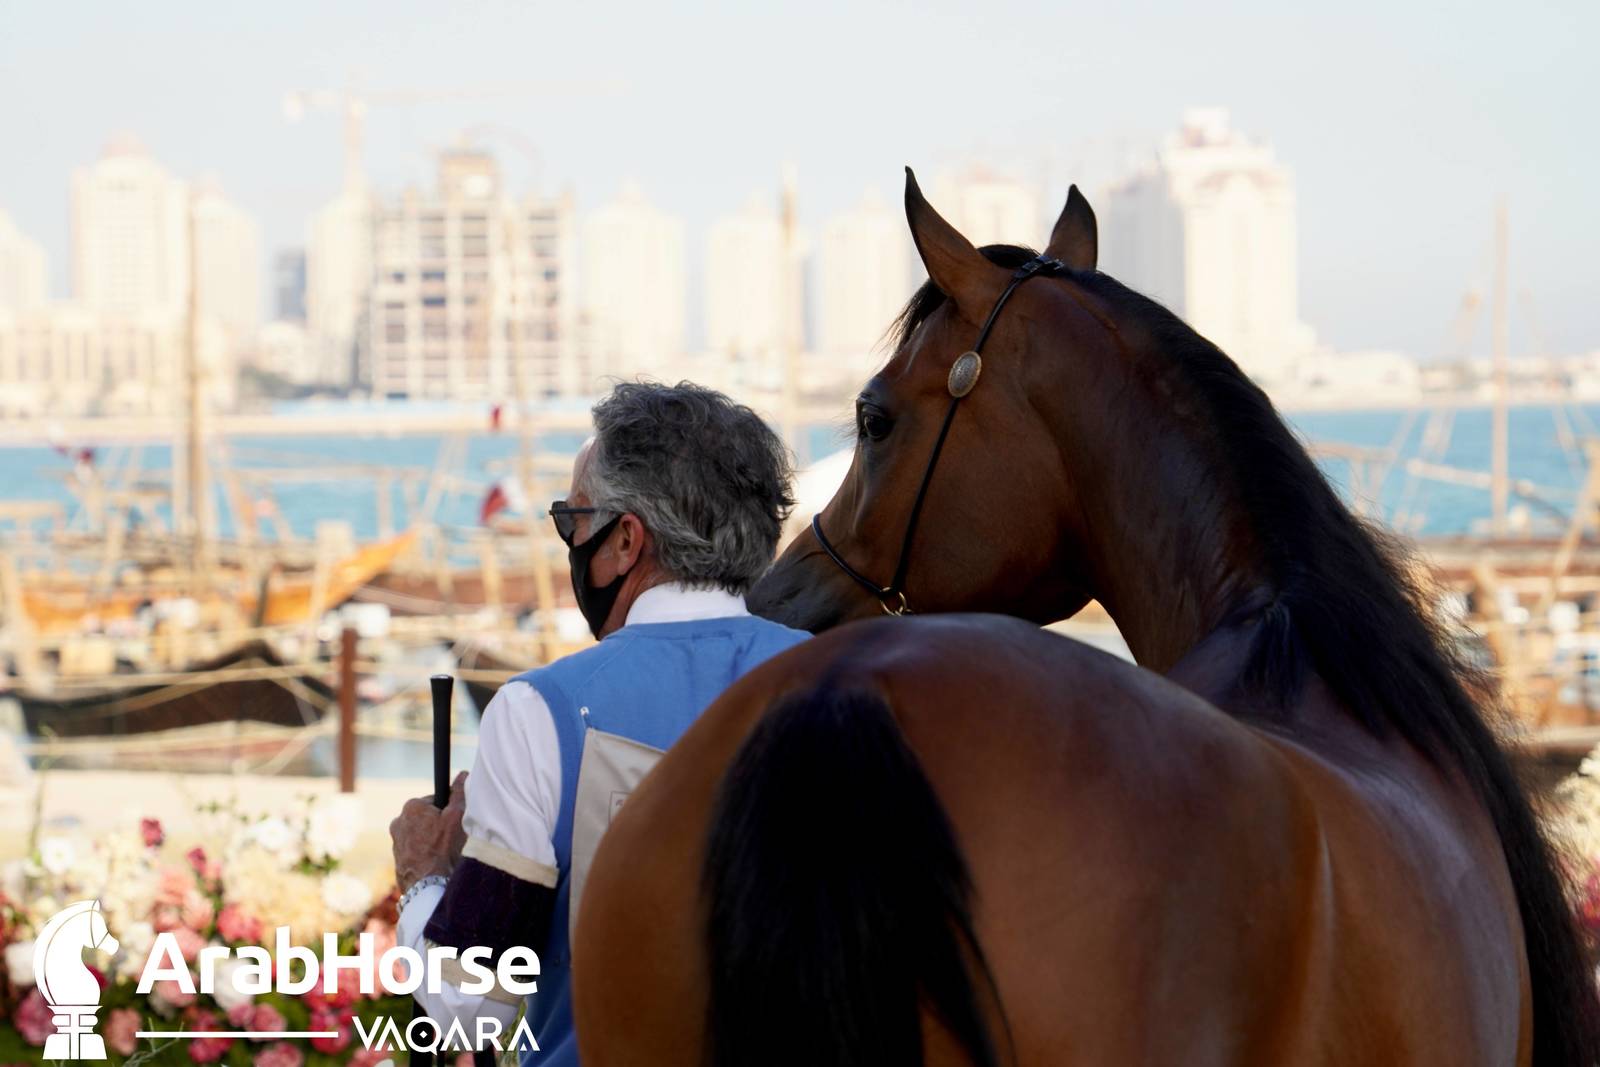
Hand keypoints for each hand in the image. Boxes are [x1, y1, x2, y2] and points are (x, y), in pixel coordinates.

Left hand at [389, 771, 467, 892]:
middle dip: (437, 825)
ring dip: (430, 839)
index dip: (447, 810)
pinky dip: (424, 852)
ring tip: (442, 853)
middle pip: (425, 817)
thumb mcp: (457, 817)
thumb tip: (462, 774)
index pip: (434, 800)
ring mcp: (395, 840)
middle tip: (450, 838)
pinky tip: (434, 862)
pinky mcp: (396, 857)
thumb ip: (458, 793)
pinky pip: (414, 849)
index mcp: (412, 806)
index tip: (453, 821)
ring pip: (419, 833)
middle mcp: (398, 820)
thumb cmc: (443, 849)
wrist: (427, 885)